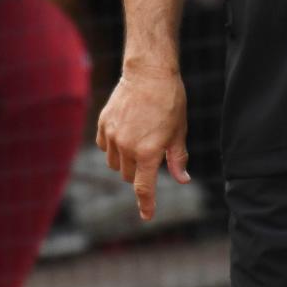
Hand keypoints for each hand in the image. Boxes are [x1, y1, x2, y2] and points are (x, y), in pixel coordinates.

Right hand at [96, 68, 189, 221]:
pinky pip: (104, 145)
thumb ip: (178, 158)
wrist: (149, 71)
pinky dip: (112, 145)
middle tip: (151, 150)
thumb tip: (182, 179)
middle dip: (139, 170)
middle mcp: (127, 147)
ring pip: (114, 163)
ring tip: (138, 137)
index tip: (147, 216)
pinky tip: (125, 129)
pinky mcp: (103, 123)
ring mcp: (112, 135)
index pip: (144, 188)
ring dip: (124, 159)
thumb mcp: (179, 130)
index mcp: (148, 151)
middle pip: (128, 175)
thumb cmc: (170, 100)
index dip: (146, 204)